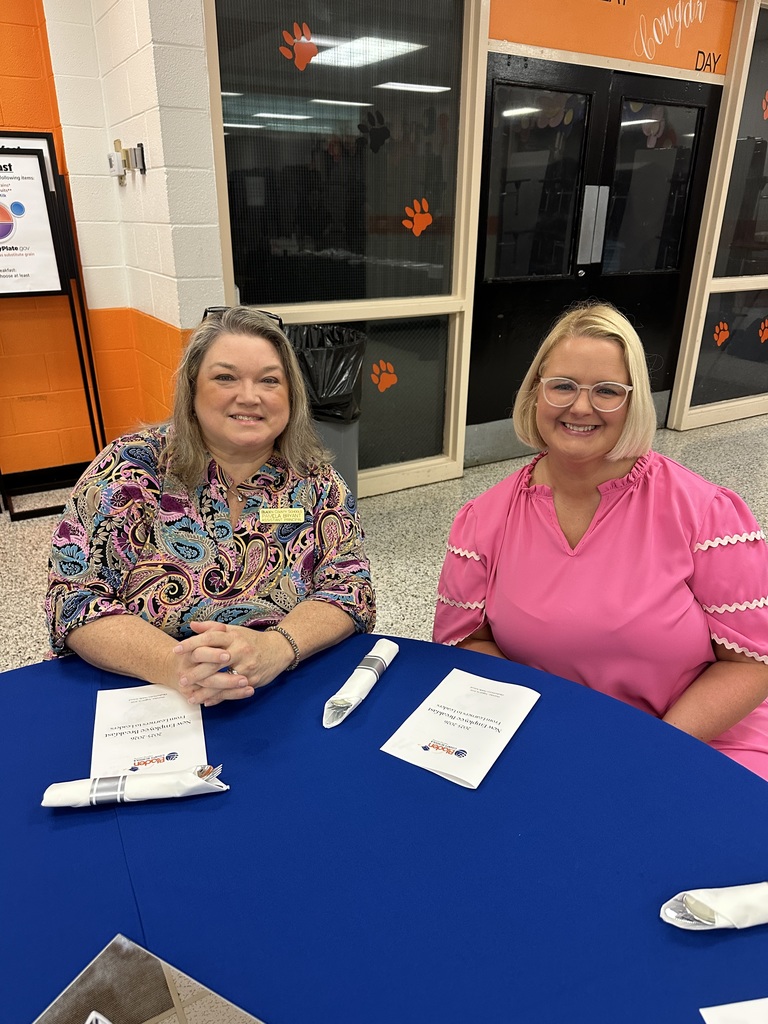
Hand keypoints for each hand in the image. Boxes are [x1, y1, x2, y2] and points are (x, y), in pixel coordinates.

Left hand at [173, 621, 293, 705]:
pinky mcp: (252, 680)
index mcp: (233, 637)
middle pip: (213, 661)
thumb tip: (192, 625)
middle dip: (196, 672)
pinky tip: (207, 701)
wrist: (279, 649)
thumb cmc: (252, 640)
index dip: (192, 643)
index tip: (176, 650)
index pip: (209, 638)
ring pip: (222, 680)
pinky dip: (219, 698)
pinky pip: (232, 691)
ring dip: (205, 691)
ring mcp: (247, 666)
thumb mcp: (234, 631)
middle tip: (181, 679)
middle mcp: (240, 650)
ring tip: (191, 696)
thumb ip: (212, 628)